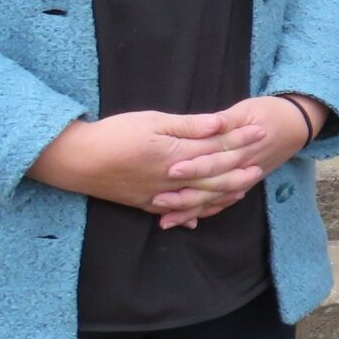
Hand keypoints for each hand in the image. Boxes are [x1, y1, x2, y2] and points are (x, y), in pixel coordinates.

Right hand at [29, 109, 264, 221]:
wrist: (76, 160)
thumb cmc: (114, 134)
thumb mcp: (152, 121)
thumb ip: (189, 126)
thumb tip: (220, 124)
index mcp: (177, 155)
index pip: (218, 148)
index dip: (241, 140)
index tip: (260, 131)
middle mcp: (173, 179)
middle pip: (215, 177)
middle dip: (240, 170)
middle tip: (261, 164)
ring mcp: (160, 195)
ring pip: (200, 199)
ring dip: (223, 195)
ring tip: (242, 190)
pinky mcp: (145, 204)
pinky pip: (177, 213)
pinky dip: (194, 213)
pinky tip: (201, 217)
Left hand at [148, 96, 319, 226]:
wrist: (297, 124)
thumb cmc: (269, 112)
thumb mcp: (247, 109)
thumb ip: (225, 120)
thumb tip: (210, 124)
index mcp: (242, 149)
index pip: (215, 161)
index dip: (194, 167)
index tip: (171, 171)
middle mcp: (243, 168)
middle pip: (212, 187)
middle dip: (185, 196)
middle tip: (157, 201)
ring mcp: (245, 179)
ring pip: (216, 200)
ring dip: (191, 211)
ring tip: (165, 220)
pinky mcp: (245, 184)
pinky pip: (224, 203)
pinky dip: (207, 212)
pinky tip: (188, 220)